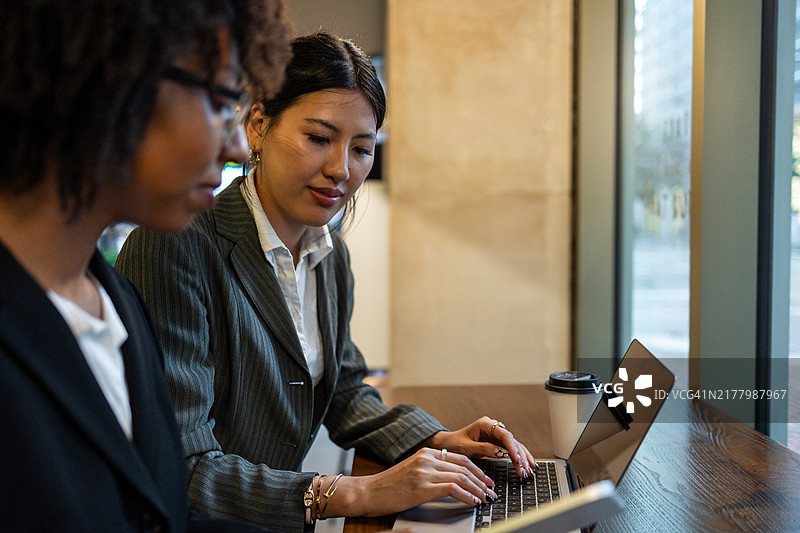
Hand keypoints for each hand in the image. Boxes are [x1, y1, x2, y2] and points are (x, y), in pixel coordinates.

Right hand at [324, 447, 496, 517]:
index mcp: (425, 452)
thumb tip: (452, 479)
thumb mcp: (411, 471)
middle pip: (464, 466)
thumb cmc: (388, 486)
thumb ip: (430, 469)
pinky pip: (453, 489)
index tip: (485, 480)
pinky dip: (467, 496)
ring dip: (477, 489)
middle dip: (481, 480)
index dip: (476, 469)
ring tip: (485, 498)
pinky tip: (473, 502)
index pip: (460, 457)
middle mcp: (427, 458)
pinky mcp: (422, 486)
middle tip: (491, 491)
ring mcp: (424, 471)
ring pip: (461, 477)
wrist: (368, 492)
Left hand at [422, 416, 537, 478]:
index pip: (504, 435)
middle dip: (520, 456)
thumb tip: (502, 452)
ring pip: (514, 445)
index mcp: (485, 424)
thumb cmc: (454, 444)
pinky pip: (510, 449)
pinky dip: (518, 457)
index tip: (517, 460)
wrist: (447, 444)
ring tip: (529, 470)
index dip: (513, 448)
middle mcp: (492, 427)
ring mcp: (495, 434)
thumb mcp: (467, 448)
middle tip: (525, 470)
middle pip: (512, 440)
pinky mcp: (496, 442)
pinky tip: (527, 464)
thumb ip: (484, 449)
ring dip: (522, 458)